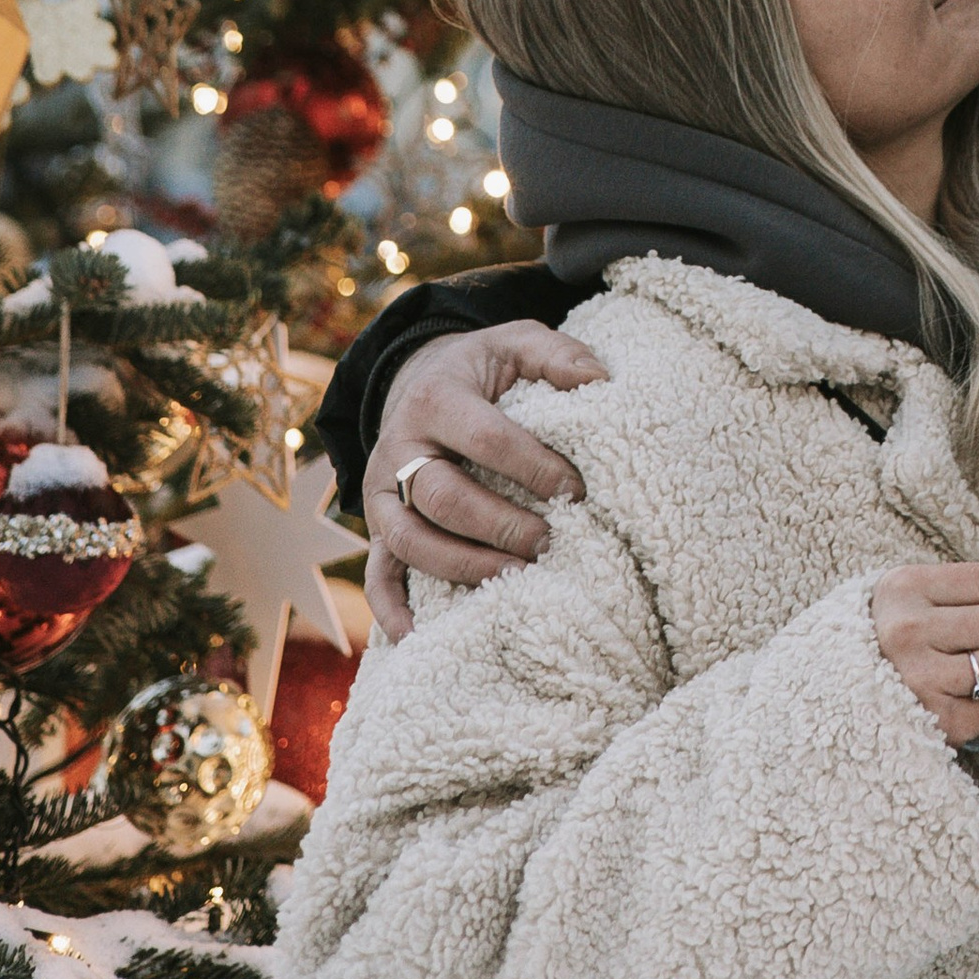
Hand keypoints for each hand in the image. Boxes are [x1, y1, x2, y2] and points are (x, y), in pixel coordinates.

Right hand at [362, 324, 610, 636]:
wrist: (419, 381)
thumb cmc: (481, 370)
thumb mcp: (515, 343)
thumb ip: (557, 355)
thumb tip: (601, 380)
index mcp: (436, 398)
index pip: (485, 438)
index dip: (532, 467)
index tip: (577, 490)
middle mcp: (399, 447)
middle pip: (444, 497)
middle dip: (500, 525)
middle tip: (550, 542)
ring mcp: (382, 492)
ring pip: (410, 540)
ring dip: (462, 566)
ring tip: (515, 579)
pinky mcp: (376, 525)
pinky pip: (376, 571)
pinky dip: (391, 608)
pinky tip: (420, 636)